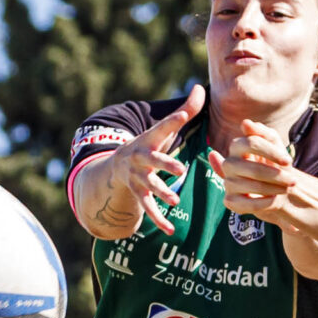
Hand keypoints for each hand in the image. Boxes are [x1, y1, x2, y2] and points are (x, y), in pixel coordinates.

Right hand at [106, 84, 202, 235]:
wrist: (117, 164)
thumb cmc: (150, 144)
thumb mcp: (163, 129)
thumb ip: (185, 110)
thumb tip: (200, 87)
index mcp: (151, 139)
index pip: (163, 128)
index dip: (173, 121)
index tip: (183, 115)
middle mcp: (141, 158)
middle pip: (153, 160)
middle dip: (165, 164)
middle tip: (180, 168)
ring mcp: (138, 177)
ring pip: (149, 186)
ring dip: (161, 192)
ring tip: (174, 200)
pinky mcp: (138, 194)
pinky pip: (148, 209)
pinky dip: (158, 219)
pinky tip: (170, 230)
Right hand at [211, 118, 306, 225]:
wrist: (276, 188)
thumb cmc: (275, 163)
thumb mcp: (274, 144)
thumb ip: (263, 132)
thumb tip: (245, 123)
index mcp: (237, 146)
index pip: (251, 143)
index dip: (271, 152)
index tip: (288, 161)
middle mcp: (229, 164)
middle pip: (254, 169)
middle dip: (276, 175)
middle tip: (293, 181)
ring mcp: (228, 183)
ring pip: (252, 186)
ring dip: (275, 188)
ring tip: (287, 189)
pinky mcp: (230, 201)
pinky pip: (247, 204)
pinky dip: (265, 203)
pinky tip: (275, 199)